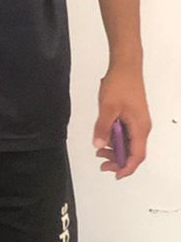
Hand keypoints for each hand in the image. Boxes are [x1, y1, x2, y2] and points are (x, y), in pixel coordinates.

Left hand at [94, 63, 149, 178]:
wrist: (126, 67)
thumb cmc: (119, 85)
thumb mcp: (108, 107)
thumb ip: (103, 127)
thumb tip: (98, 145)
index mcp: (140, 128)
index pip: (137, 155)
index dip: (127, 167)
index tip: (115, 175)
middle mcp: (142, 128)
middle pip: (134, 152)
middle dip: (119, 161)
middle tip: (101, 163)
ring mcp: (138, 122)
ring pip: (129, 144)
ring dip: (116, 151)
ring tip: (99, 152)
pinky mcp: (132, 116)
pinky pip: (126, 135)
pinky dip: (116, 140)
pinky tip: (104, 139)